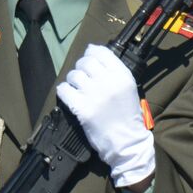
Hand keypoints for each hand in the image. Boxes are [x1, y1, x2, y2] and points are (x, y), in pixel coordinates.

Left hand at [56, 46, 153, 187]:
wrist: (126, 143)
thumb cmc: (128, 116)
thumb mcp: (128, 88)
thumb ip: (113, 70)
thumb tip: (91, 50)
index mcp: (123, 76)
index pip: (102, 52)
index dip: (92, 53)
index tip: (90, 59)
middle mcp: (109, 82)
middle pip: (85, 62)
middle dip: (81, 67)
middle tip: (83, 77)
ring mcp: (94, 95)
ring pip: (73, 75)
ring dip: (72, 80)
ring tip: (77, 89)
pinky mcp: (82, 109)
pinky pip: (64, 90)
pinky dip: (64, 91)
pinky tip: (70, 96)